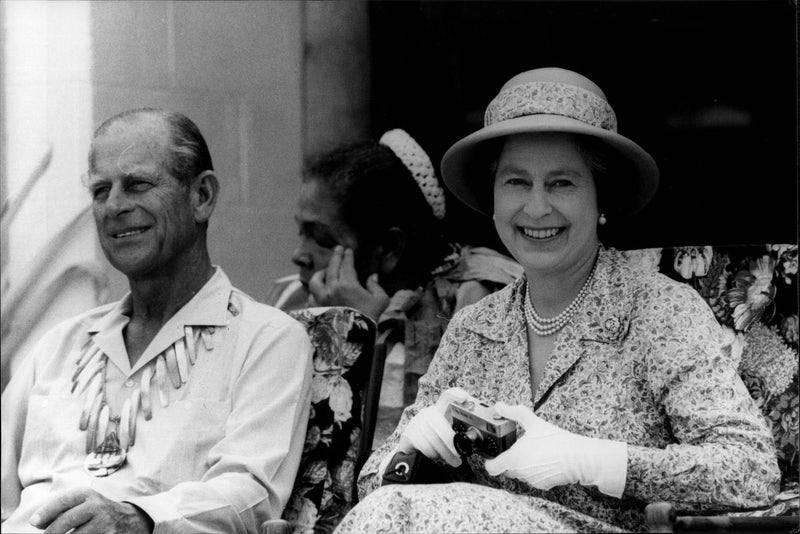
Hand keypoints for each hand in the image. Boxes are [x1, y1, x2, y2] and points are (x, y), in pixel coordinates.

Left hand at [30, 488, 152, 533]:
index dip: (46, 511)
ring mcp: (105, 523)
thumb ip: (60, 509)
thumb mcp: (83, 503)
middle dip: (51, 533)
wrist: (130, 520)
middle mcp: (97, 506)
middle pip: (66, 520)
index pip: (63, 501)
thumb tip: (37, 522)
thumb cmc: (96, 512)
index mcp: (87, 495)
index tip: (33, 522)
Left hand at [309, 246, 389, 321]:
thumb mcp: (380, 301)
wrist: (353, 339)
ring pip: (315, 281)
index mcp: (348, 284)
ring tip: (325, 271)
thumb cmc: (369, 318)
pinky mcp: (315, 310)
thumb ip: (376, 286)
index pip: (346, 265)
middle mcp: (331, 289)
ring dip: (321, 273)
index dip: (348, 256)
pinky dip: (314, 293)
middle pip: (331, 268)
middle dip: (335, 256)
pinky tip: (317, 292)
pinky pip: (310, 297)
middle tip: (337, 249)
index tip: (348, 250)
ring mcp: (321, 299)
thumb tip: (373, 277)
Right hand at [397, 387, 474, 466]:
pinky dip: (433, 454)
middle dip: (451, 443)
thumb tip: (474, 438)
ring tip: (452, 461)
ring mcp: (417, 422)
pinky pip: (424, 445)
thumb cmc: (434, 440)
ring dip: (444, 453)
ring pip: (433, 438)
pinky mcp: (408, 434)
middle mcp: (427, 413)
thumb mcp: (445, 432)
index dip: (455, 394)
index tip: (464, 397)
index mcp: (440, 410)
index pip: (447, 396)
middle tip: (459, 457)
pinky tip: (436, 457)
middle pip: (440, 424)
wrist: (411, 449)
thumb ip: (457, 431)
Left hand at [484, 403, 627, 497]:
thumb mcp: (533, 422)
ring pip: (521, 473)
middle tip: (521, 446)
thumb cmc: (555, 440)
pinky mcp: (543, 485)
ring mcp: (531, 480)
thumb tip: (498, 406)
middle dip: (510, 459)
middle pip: (507, 468)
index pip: (492, 468)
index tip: (493, 456)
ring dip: (524, 465)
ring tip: (536, 451)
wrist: (577, 458)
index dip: (490, 462)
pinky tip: (545, 460)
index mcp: (514, 459)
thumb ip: (514, 413)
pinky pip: (533, 478)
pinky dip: (536, 471)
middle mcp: (520, 473)